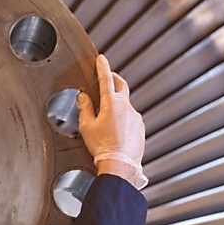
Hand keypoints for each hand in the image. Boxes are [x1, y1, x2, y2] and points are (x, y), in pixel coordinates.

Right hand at [77, 54, 146, 188]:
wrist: (120, 165)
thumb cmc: (103, 147)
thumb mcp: (86, 127)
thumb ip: (85, 108)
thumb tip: (83, 97)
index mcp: (111, 103)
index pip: (106, 79)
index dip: (102, 67)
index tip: (101, 59)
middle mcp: (126, 107)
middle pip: (121, 85)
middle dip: (114, 78)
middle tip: (108, 77)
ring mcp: (135, 117)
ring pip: (125, 104)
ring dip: (117, 105)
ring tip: (107, 118)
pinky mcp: (140, 127)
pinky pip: (130, 118)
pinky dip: (123, 119)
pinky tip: (115, 131)